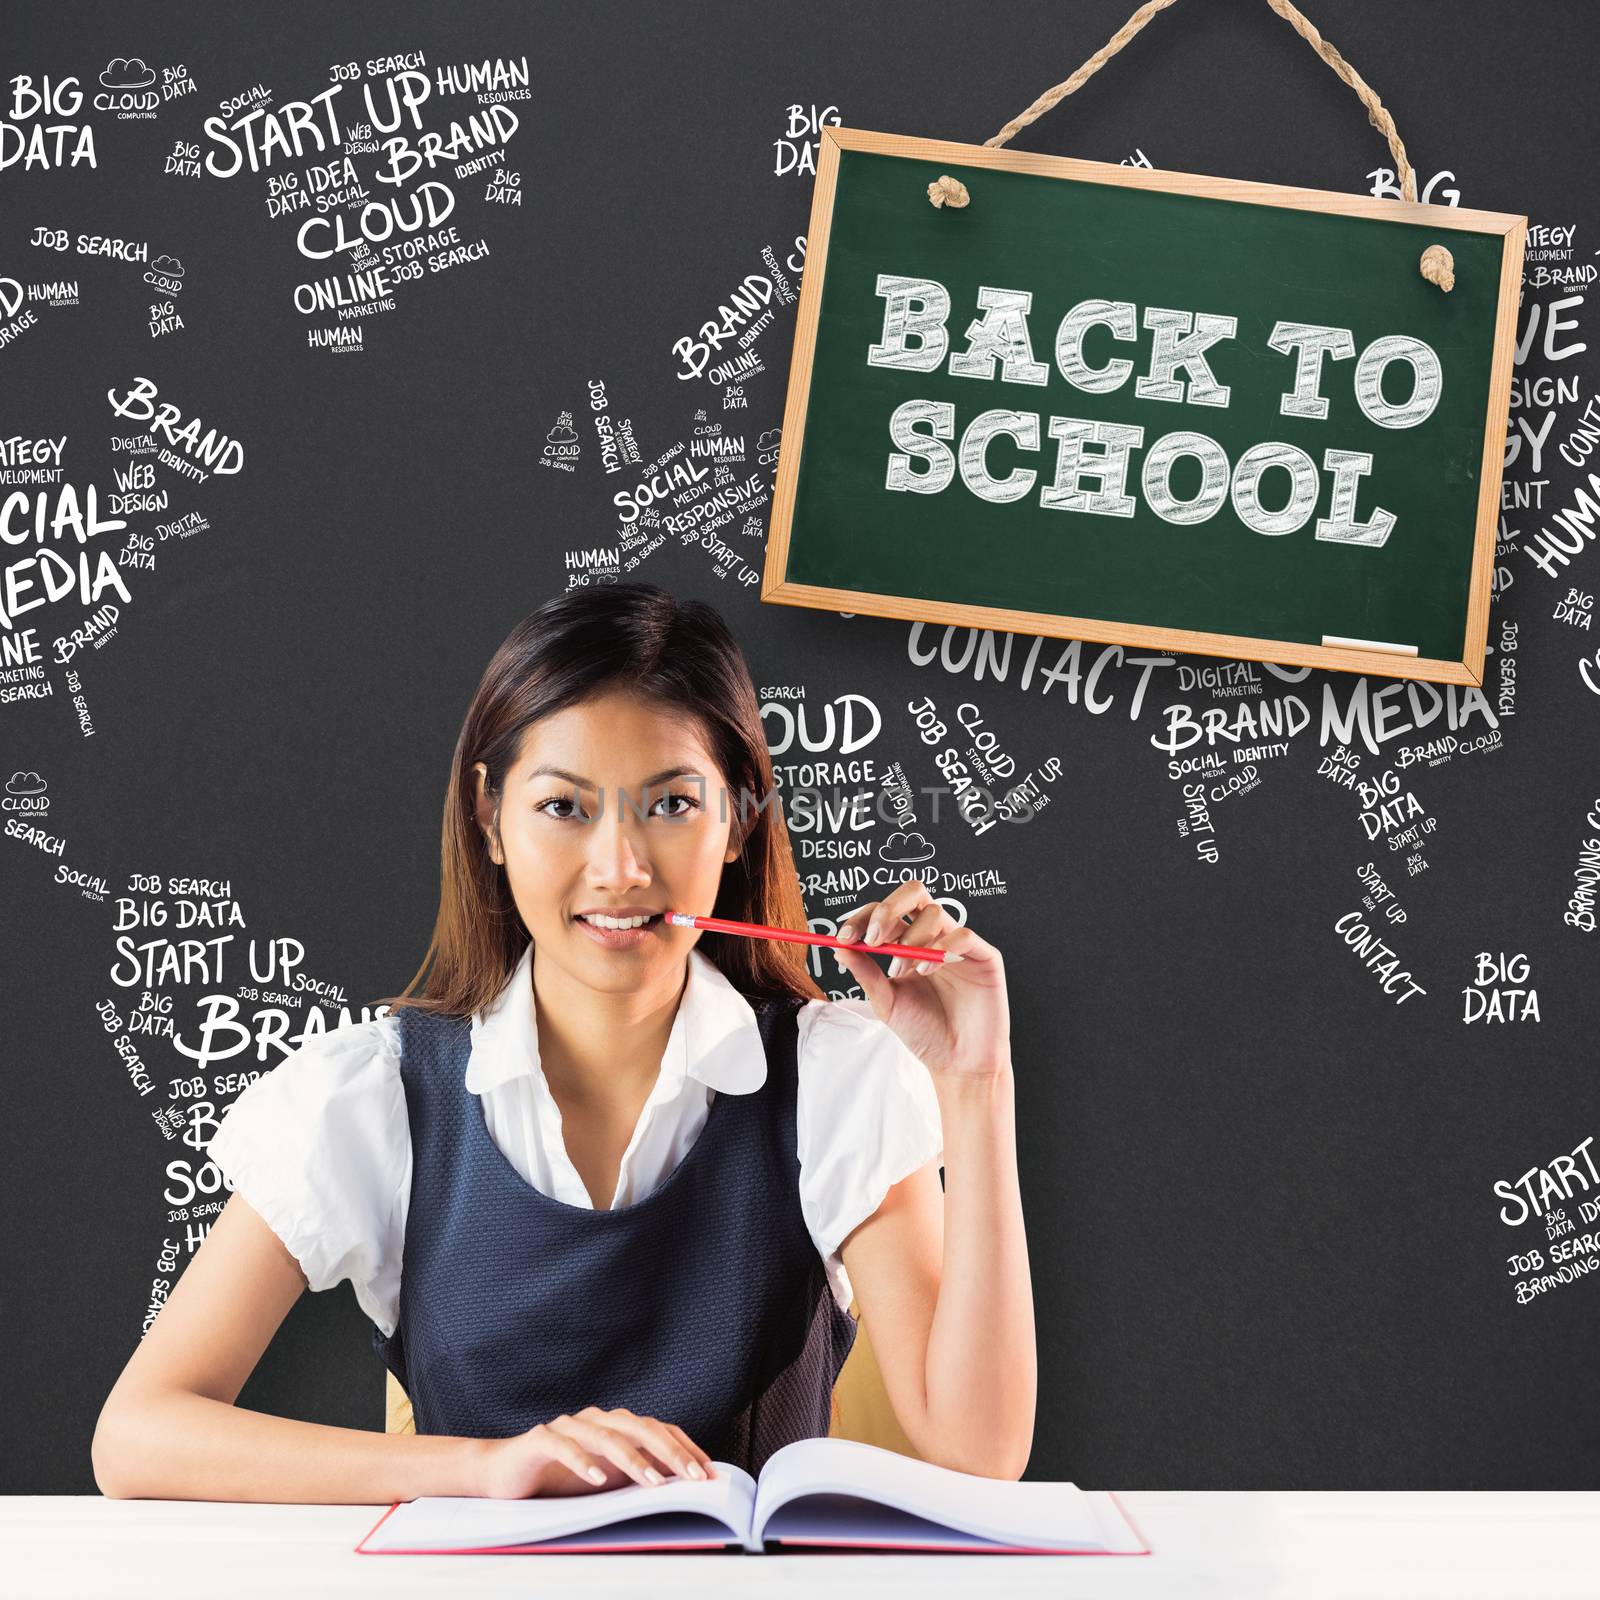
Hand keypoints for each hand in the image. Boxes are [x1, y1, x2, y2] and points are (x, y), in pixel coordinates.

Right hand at [474, 1405, 717, 1498]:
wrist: (503, 1473)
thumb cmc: (559, 1478)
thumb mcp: (605, 1481)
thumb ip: (635, 1477)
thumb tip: (680, 1489)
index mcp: (616, 1425)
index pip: (659, 1430)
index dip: (686, 1449)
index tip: (709, 1474)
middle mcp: (597, 1419)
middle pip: (640, 1428)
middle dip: (671, 1453)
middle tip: (693, 1478)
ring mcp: (569, 1425)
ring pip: (607, 1436)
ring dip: (633, 1459)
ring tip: (654, 1483)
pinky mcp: (540, 1438)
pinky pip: (565, 1445)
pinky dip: (584, 1461)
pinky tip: (598, 1479)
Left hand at [834, 877, 1009, 1079]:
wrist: (957, 1062)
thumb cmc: (924, 1032)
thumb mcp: (886, 1002)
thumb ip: (866, 973)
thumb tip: (839, 947)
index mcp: (908, 942)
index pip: (884, 912)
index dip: (862, 918)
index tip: (845, 938)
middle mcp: (934, 937)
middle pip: (913, 893)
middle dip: (888, 909)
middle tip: (874, 938)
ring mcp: (959, 944)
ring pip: (934, 912)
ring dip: (912, 938)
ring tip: (905, 970)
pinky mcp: (984, 957)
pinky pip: (964, 935)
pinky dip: (942, 947)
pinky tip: (928, 970)